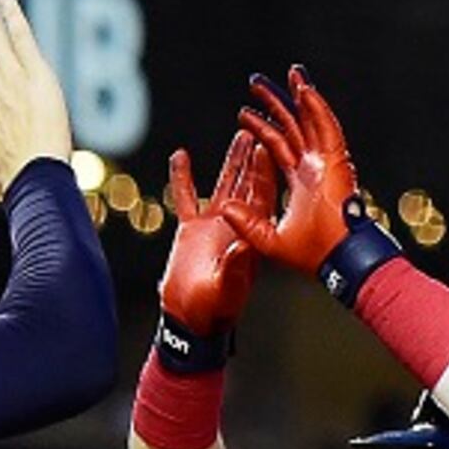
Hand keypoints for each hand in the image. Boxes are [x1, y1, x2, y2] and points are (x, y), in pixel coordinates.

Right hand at [158, 129, 271, 343]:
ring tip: (240, 134)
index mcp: (251, 238)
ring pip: (224, 184)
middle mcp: (236, 227)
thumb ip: (235, 266)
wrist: (188, 318)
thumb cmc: (213, 308)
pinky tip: (180, 155)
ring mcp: (214, 225)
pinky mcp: (191, 229)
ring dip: (232, 160)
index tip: (267, 148)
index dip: (264, 174)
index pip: (261, 199)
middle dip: (254, 159)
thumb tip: (243, 245)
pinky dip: (183, 177)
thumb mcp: (227, 286)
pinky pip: (186, 197)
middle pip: (247, 185)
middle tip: (259, 131)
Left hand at [229, 66, 366, 275]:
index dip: (262, 128)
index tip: (244, 113)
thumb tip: (225, 208)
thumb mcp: (266, 239)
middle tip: (258, 84)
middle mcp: (313, 168)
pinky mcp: (336, 161)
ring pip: (311, 122)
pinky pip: (326, 127)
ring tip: (289, 74)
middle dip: (277, 104)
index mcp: (300, 183)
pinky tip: (304, 88)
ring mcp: (325, 163)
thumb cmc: (309, 256)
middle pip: (294, 127)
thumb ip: (246, 224)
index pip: (278, 147)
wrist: (335, 262)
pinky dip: (316, 107)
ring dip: (299, 97)